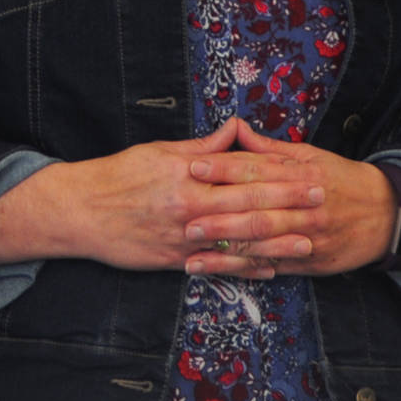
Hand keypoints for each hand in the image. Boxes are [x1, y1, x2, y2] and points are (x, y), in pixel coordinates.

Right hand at [0, 118, 323, 274]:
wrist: (80, 211)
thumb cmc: (119, 176)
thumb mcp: (159, 151)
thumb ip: (202, 147)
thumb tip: (234, 130)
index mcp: (188, 176)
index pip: (243, 174)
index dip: (280, 174)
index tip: (309, 173)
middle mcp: (190, 208)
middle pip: (249, 207)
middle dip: (289, 206)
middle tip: (321, 204)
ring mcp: (184, 238)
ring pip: (238, 242)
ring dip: (276, 244)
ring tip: (307, 244)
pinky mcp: (174, 261)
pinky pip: (217, 267)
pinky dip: (245, 269)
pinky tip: (269, 270)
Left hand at [182, 124, 396, 275]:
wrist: (388, 214)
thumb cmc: (343, 180)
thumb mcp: (312, 156)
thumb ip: (271, 149)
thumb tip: (237, 130)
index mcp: (302, 175)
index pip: (258, 170)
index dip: (225, 169)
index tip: (194, 167)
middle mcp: (304, 207)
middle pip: (257, 211)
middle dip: (219, 217)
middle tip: (186, 219)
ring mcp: (306, 237)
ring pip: (263, 244)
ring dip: (226, 251)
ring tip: (193, 253)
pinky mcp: (308, 262)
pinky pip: (272, 266)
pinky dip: (244, 270)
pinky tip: (219, 271)